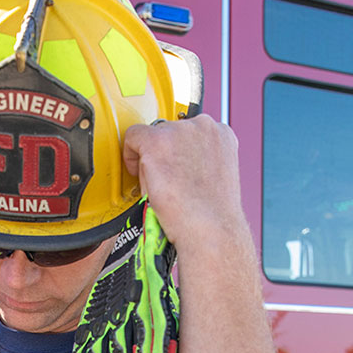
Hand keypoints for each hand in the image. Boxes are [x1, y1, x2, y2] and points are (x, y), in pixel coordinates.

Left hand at [121, 115, 247, 252]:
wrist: (210, 227)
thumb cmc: (212, 212)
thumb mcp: (213, 174)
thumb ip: (197, 158)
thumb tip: (174, 159)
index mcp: (222, 134)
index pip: (192, 131)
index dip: (179, 151)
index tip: (176, 167)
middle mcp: (202, 126)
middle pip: (171, 131)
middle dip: (165, 154)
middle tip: (167, 180)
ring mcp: (179, 131)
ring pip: (154, 136)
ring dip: (152, 157)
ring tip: (161, 184)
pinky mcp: (157, 141)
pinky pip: (133, 137)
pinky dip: (131, 155)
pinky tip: (142, 176)